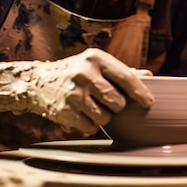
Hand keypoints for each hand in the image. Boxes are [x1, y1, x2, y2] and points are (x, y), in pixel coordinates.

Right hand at [26, 48, 154, 133]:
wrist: (37, 82)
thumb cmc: (74, 72)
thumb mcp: (95, 64)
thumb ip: (120, 71)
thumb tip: (149, 76)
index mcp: (95, 58)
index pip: (126, 77)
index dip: (140, 92)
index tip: (148, 102)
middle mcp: (85, 74)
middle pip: (118, 102)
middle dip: (116, 105)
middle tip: (105, 99)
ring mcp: (74, 94)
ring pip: (106, 118)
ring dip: (103, 116)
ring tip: (90, 105)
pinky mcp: (66, 112)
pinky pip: (91, 128)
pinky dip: (89, 124)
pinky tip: (80, 112)